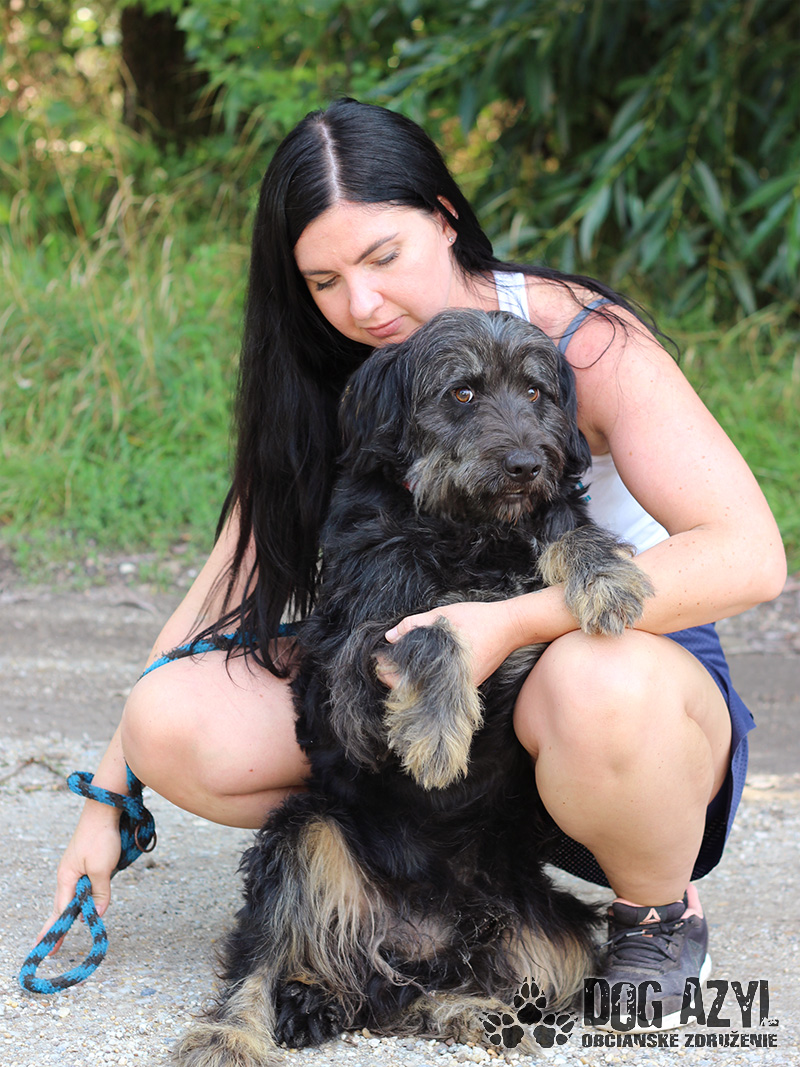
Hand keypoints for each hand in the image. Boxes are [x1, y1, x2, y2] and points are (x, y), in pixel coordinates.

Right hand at [34, 806, 121, 953]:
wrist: (104, 810)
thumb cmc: (100, 838)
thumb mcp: (102, 869)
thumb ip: (100, 893)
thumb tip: (95, 915)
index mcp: (66, 878)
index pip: (60, 910)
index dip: (55, 931)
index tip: (45, 949)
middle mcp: (68, 875)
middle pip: (64, 905)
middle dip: (60, 925)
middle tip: (53, 948)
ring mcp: (77, 868)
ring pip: (75, 896)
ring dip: (73, 912)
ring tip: (66, 928)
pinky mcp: (87, 862)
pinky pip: (84, 886)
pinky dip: (83, 898)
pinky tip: (85, 904)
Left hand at [383, 599, 523, 687]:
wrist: (511, 627)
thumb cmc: (478, 619)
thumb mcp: (443, 616)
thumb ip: (415, 625)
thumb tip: (390, 636)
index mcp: (444, 670)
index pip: (406, 681)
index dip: (388, 671)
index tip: (379, 660)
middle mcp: (452, 684)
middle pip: (416, 689)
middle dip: (398, 678)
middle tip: (385, 663)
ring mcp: (462, 686)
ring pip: (429, 690)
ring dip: (413, 680)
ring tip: (400, 664)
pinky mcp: (469, 684)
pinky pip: (443, 686)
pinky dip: (430, 679)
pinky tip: (422, 667)